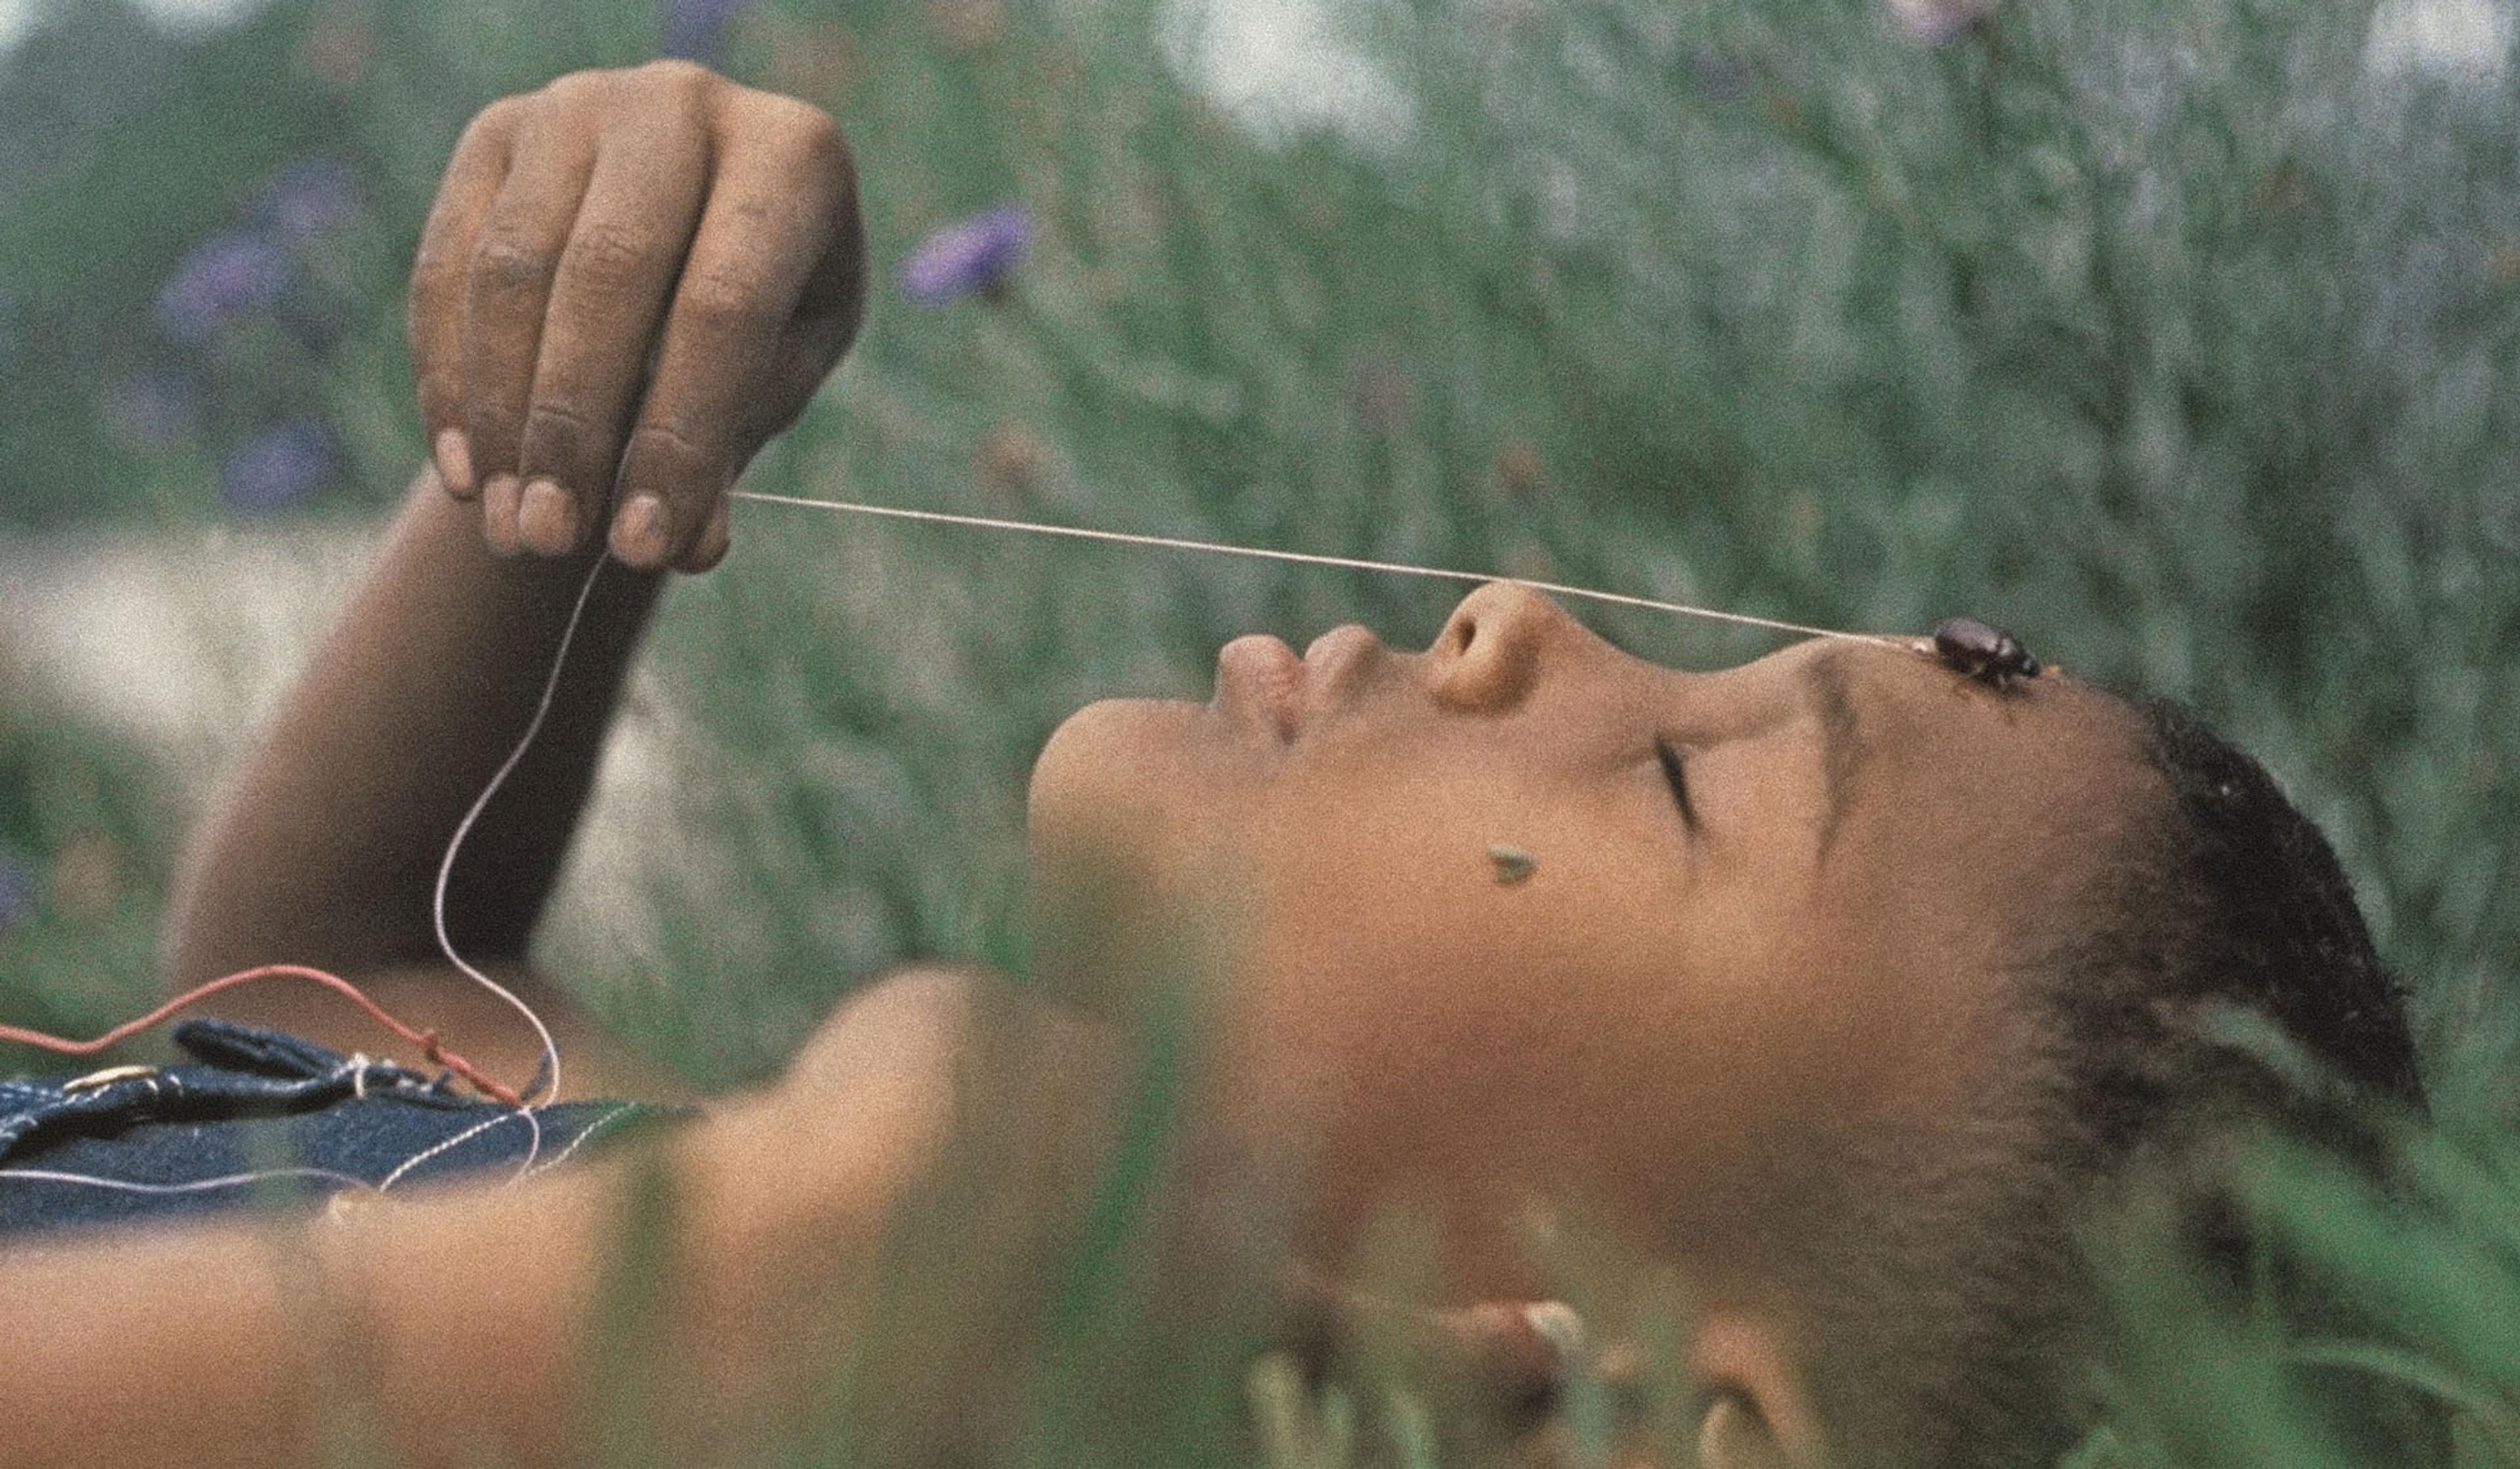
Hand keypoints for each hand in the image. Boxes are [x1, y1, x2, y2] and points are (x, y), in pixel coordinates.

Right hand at [410, 61, 865, 571]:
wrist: (697, 221)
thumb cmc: (762, 313)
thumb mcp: (779, 375)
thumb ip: (734, 448)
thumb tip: (690, 548)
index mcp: (791, 155)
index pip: (722, 306)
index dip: (679, 436)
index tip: (644, 547)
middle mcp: (683, 104)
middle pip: (606, 275)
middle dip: (574, 428)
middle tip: (554, 541)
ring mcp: (578, 105)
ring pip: (512, 272)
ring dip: (503, 417)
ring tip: (513, 529)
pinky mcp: (495, 132)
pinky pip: (449, 268)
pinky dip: (451, 381)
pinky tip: (468, 475)